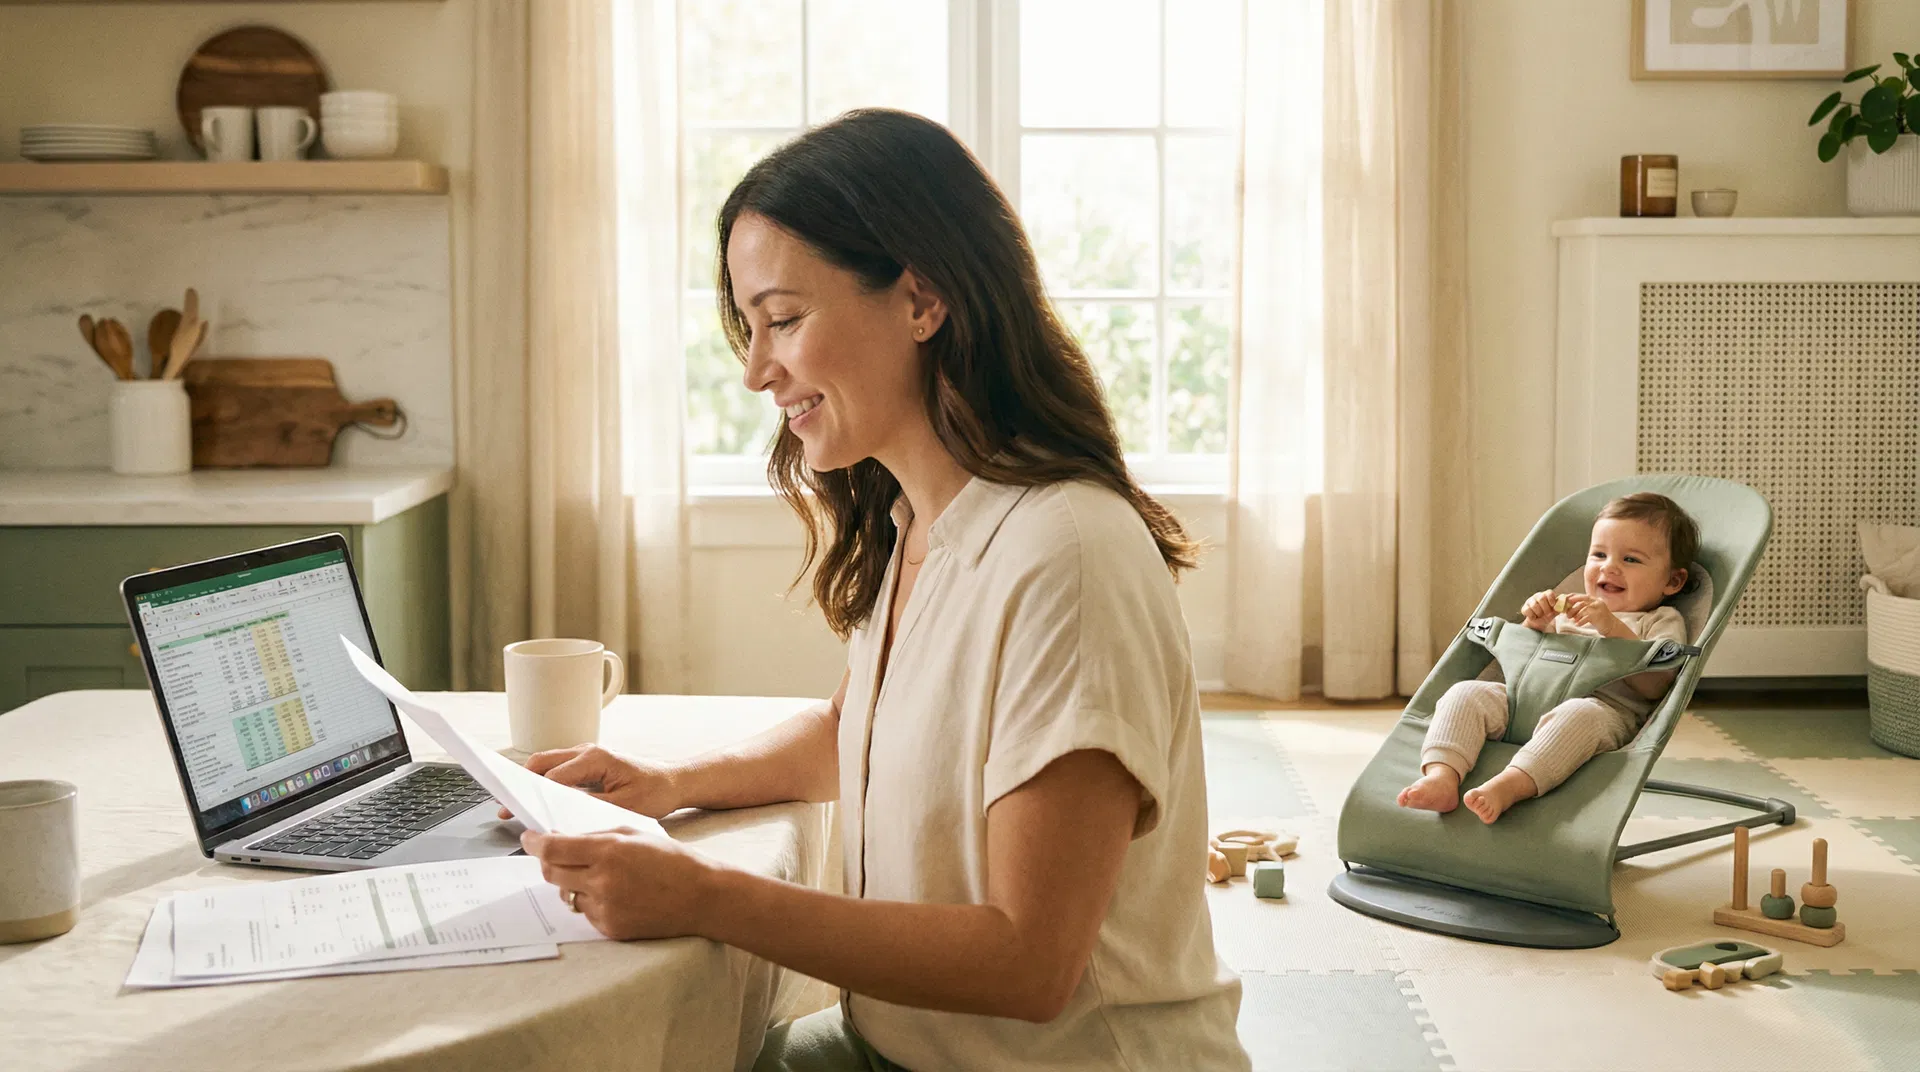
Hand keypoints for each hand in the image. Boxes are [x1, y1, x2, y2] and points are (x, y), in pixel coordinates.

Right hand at [496, 744, 682, 821]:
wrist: (673, 782)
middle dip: (520, 784)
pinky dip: (543, 783)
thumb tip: (559, 812)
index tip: (515, 809)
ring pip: (547, 764)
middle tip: (505, 807)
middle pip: (542, 763)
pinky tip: (537, 803)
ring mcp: (585, 756)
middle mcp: (587, 751)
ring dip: (529, 782)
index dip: (531, 794)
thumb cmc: (654, 792)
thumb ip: (589, 806)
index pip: (553, 775)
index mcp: (595, 758)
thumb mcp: (623, 805)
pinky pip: (558, 770)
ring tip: (514, 806)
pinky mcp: (587, 764)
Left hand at [521, 827, 717, 940]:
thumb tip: (560, 839)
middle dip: (548, 861)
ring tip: (597, 875)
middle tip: (556, 854)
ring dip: (571, 881)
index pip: (553, 849)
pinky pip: (585, 912)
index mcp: (609, 852)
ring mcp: (605, 908)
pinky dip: (591, 900)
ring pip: (565, 893)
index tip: (528, 838)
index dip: (534, 843)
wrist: (701, 896)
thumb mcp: (634, 833)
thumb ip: (595, 836)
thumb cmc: (671, 860)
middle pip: (551, 872)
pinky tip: (614, 894)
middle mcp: (602, 881)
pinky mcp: (609, 928)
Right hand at [1521, 590, 1558, 629]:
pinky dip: (1532, 615)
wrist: (1540, 624)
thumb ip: (1562, 605)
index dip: (1551, 599)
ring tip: (1540, 616)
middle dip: (1545, 608)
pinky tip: (1534, 617)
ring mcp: (1530, 601)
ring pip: (1534, 605)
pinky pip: (1527, 610)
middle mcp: (1537, 596)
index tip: (1553, 606)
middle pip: (1541, 598)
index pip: (1549, 592)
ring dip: (1539, 612)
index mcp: (1546, 595)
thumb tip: (1569, 600)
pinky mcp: (1524, 608)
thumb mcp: (1557, 610)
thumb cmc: (1549, 615)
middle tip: (1547, 613)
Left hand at [1566, 596, 1626, 636]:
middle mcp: (1597, 602)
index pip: (1581, 596)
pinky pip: (1586, 617)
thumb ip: (1582, 608)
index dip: (1572, 598)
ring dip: (1576, 616)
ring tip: (1573, 620)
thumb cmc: (1599, 619)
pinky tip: (1578, 624)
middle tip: (1567, 615)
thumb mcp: (1591, 610)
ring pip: (1583, 610)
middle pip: (1581, 603)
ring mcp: (1599, 609)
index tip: (1565, 603)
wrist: (1612, 626)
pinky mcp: (1599, 616)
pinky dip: (1580, 621)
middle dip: (1572, 609)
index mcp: (1594, 599)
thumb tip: (1567, 609)